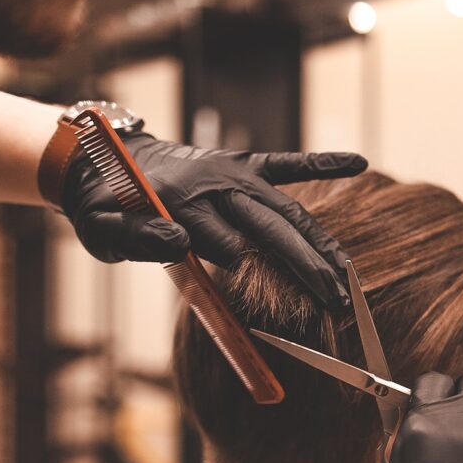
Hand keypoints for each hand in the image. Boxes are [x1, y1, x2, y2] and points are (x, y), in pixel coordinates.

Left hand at [61, 132, 366, 307]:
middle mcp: (215, 183)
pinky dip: (323, 163)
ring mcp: (234, 173)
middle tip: (337, 301)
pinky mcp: (244, 165)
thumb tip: (181, 243)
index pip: (223, 243)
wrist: (102, 161)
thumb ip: (138, 240)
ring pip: (288, 211)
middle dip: (307, 265)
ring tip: (347, 279)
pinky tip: (360, 164)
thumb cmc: (106, 207)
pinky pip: (288, 164)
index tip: (259, 301)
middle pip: (271, 228)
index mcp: (182, 201)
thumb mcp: (105, 232)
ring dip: (320, 245)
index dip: (239, 271)